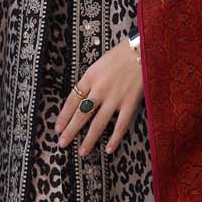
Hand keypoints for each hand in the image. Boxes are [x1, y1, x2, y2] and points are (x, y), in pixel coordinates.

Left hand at [56, 39, 143, 156]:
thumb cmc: (121, 55)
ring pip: (98, 123)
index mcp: (89, 77)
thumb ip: (90, 81)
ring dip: (89, 139)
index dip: (64, 116)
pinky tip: (108, 149)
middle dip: (70, 130)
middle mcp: (99, 89)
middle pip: (81, 114)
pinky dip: (115, 138)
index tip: (57, 128)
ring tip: (81, 152)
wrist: (143, 50)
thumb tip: (81, 99)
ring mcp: (115, 98)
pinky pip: (121, 124)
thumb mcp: (99, 64)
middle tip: (62, 143)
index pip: (72, 100)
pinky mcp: (130, 103)